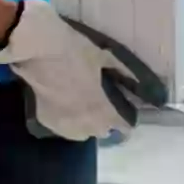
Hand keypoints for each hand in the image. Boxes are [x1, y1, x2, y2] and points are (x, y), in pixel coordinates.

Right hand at [0, 0, 164, 141]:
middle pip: (103, 132)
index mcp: (103, 108)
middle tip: (105, 106)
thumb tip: (144, 84)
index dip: (127, 121)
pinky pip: (63, 129)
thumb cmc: (76, 50)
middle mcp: (85, 123)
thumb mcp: (106, 56)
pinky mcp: (46, 121)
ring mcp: (64, 125)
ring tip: (87, 109)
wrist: (40, 49)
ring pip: (82, 134)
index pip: (122, 127)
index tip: (127, 115)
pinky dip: (69, 122)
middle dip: (107, 122)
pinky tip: (67, 108)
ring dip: (88, 125)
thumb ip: (125, 72)